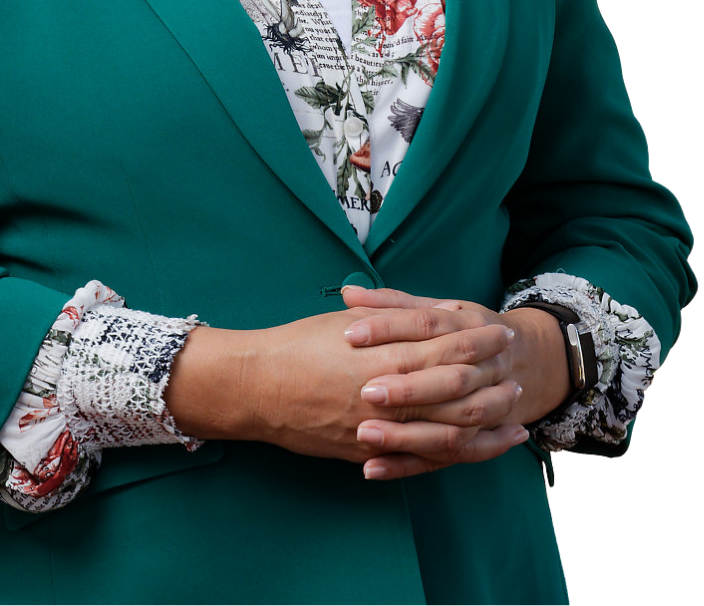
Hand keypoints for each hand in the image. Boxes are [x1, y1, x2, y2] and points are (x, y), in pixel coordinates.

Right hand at [244, 302, 530, 475]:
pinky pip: (421, 462)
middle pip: (458, 394)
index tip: (502, 334)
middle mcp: (388, 396)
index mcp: (385, 355)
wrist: (257, 387)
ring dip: (485, 427)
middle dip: (492, 385)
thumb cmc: (299, 345)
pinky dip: (453, 457)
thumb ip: (394, 318)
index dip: (480, 341)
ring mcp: (380, 431)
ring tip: (513, 419)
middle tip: (516, 377)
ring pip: (447, 435)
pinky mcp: (369, 455)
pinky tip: (473, 451)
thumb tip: (435, 313)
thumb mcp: (348, 320)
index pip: (448, 348)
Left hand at [339, 285, 570, 478]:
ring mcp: (485, 407)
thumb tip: (348, 293)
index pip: (427, 323)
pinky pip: (443, 459)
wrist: (520, 358)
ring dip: (407, 435)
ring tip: (364, 434)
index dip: (388, 327)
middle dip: (408, 388)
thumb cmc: (460, 329)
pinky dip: (407, 466)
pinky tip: (370, 469)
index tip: (350, 335)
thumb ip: (391, 303)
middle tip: (365, 391)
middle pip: (449, 379)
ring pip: (453, 427)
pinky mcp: (473, 439)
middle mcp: (484, 366)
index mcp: (469, 324)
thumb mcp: (434, 309)